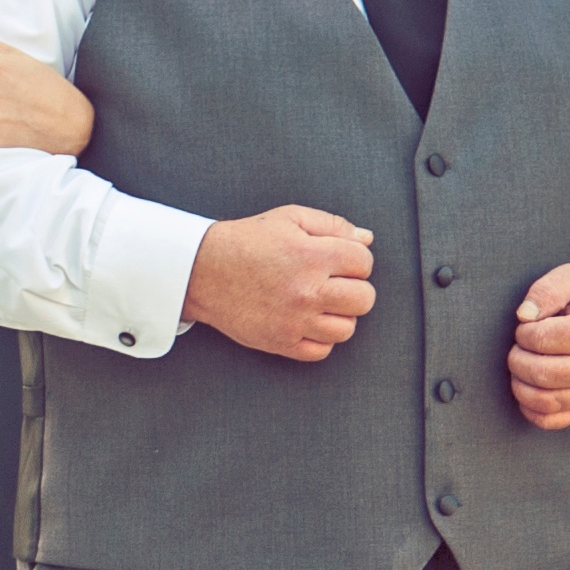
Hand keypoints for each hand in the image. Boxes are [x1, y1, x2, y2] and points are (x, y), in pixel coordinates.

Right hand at [183, 206, 375, 360]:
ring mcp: (295, 321)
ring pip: (346, 329)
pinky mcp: (281, 343)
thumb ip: (333, 225)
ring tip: (320, 303)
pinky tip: (307, 322)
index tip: (339, 259)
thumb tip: (366, 239)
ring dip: (339, 315)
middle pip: (364, 299)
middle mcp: (307, 291)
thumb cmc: (247, 241)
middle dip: (354, 288)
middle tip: (334, 282)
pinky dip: (320, 339)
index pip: (364, 262)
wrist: (203, 271)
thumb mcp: (290, 218)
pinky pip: (321, 351)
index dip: (355, 258)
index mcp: (312, 256)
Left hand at [506, 265, 569, 428]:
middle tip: (523, 346)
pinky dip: (529, 408)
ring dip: (519, 382)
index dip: (524, 331)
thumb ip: (548, 288)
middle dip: (517, 357)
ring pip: (541, 400)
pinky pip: (548, 420)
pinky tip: (529, 386)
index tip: (529, 326)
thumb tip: (524, 314)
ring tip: (524, 364)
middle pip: (539, 372)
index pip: (542, 339)